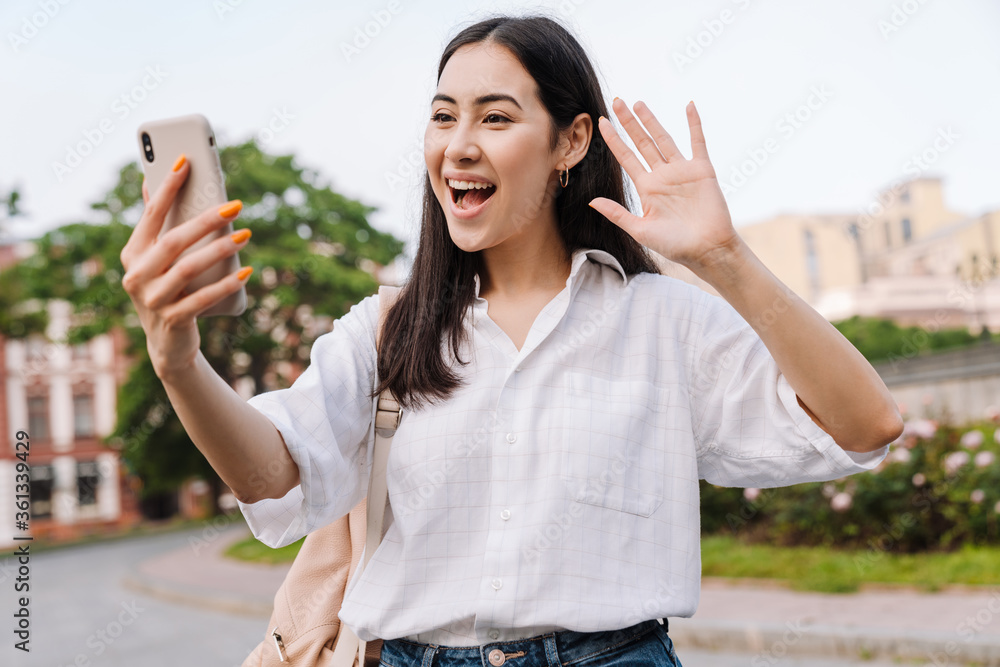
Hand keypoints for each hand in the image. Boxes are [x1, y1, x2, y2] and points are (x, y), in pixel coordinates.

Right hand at [119, 154, 251, 379]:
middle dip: (206, 220)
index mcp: (133, 254)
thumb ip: (158, 227)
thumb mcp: (159, 262)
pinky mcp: (173, 320)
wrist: (168, 344)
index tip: (186, 162)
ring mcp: (153, 300)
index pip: (151, 215)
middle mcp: (137, 276)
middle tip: (236, 205)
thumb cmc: (168, 291)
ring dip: (219, 250)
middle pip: (174, 241)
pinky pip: (202, 298)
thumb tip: (154, 181)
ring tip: (246, 235)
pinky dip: (225, 284)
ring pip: (188, 269)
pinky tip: (246, 272)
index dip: (167, 188)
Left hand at [589, 99, 740, 272]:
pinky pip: (697, 141)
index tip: (601, 123)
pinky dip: (694, 123)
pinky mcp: (702, 169)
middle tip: (616, 102)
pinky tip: (688, 105)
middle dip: (628, 123)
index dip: (614, 140)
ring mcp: (682, 170)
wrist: (706, 250)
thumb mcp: (640, 230)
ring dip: (651, 120)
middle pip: (642, 143)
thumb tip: (591, 201)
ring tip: (638, 103)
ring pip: (663, 139)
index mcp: (647, 188)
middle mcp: (662, 175)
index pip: (626, 158)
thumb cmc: (674, 245)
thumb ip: (617, 213)